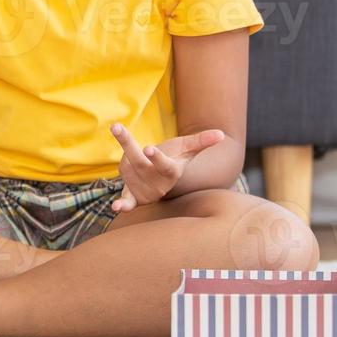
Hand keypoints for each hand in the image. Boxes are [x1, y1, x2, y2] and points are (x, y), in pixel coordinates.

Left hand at [109, 123, 226, 211]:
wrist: (162, 179)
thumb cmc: (175, 159)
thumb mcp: (187, 149)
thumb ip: (202, 141)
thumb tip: (222, 134)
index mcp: (171, 171)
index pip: (165, 166)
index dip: (158, 159)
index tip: (148, 148)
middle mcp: (157, 183)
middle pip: (140, 163)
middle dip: (129, 146)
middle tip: (119, 129)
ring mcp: (144, 190)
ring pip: (126, 168)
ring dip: (123, 154)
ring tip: (122, 134)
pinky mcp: (132, 197)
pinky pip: (127, 202)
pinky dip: (122, 205)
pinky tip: (115, 207)